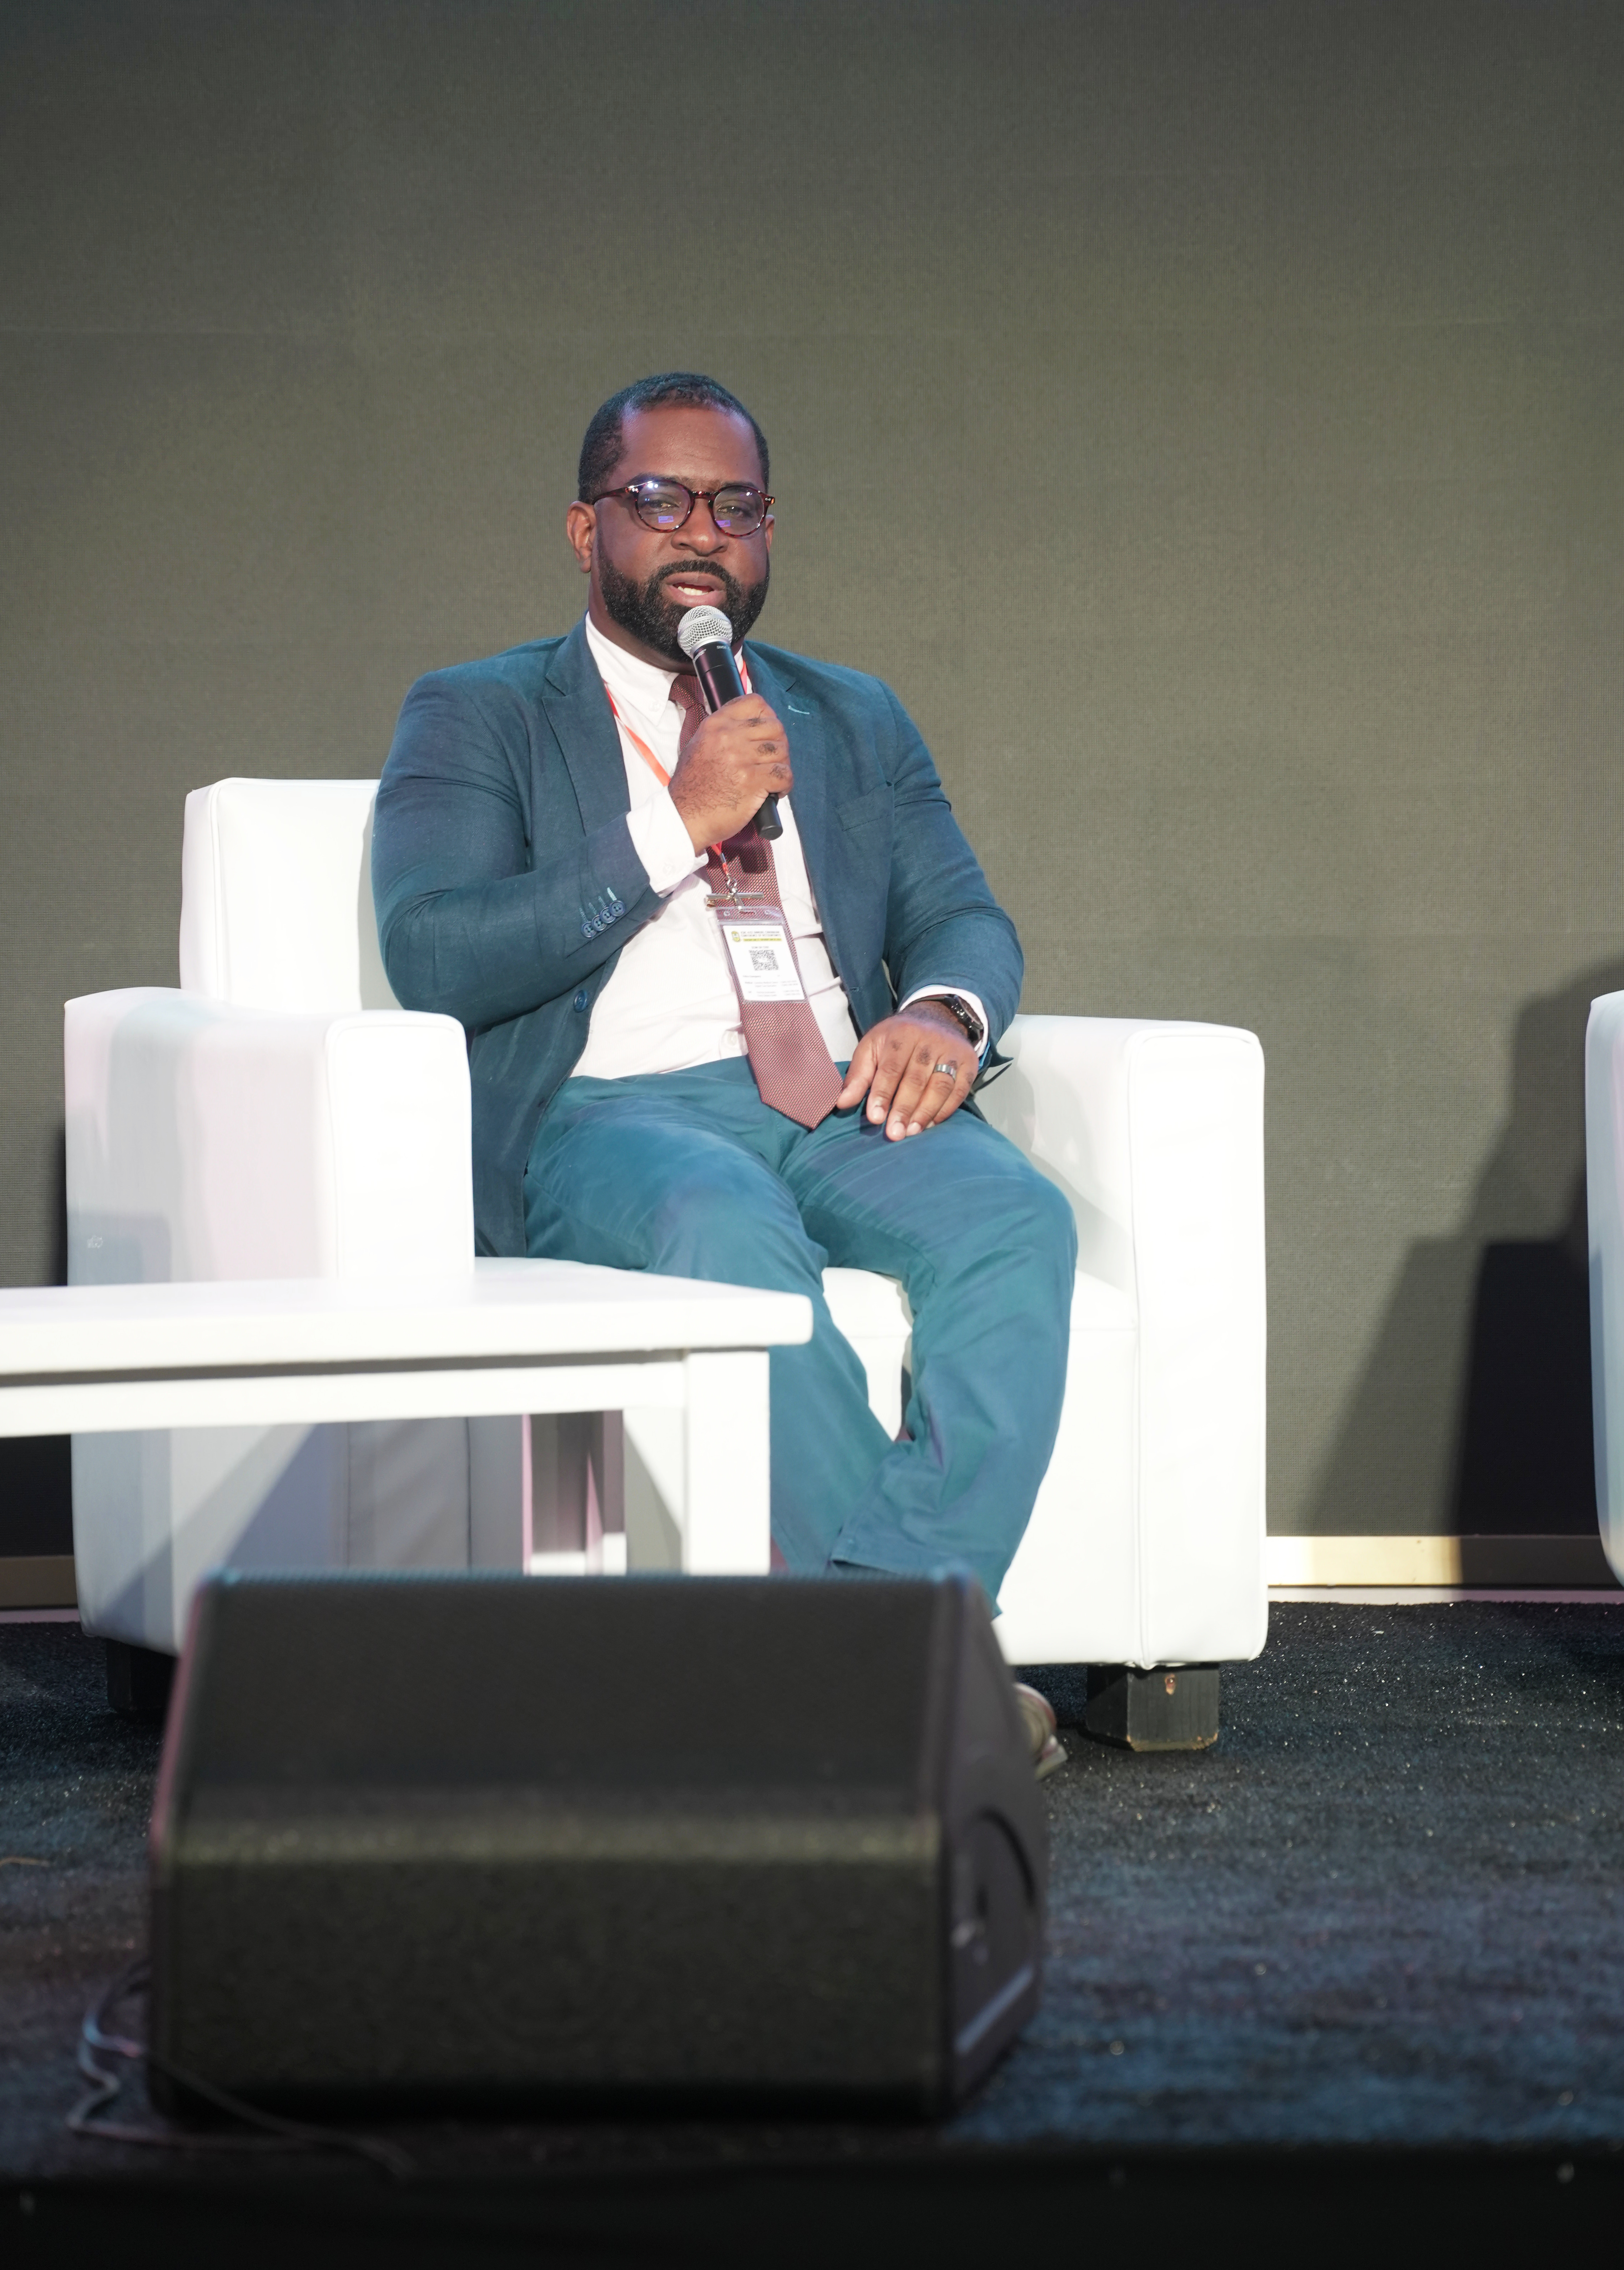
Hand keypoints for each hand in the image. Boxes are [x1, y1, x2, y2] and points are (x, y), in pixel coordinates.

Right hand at [669, 697, 792, 848]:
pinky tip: (775, 791)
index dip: (768, 716)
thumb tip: (748, 728)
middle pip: (774, 727)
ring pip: (781, 751)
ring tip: (772, 779)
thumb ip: (721, 733)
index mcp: (715, 725)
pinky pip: (783, 774)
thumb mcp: (698, 747)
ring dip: (782, 766)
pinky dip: (784, 784)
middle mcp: (728, 737)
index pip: (754, 702)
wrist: (684, 817)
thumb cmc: (692, 788)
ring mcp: (740, 758)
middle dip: (779, 744)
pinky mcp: (752, 781)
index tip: (768, 732)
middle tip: (773, 761)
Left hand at [837, 1002, 979, 1140]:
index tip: (875, 1118)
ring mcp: (952, 1050)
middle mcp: (929, 1040)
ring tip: (911, 1132)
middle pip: (916, 1079)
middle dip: (903, 1108)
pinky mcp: (969, 1061)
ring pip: (940, 1086)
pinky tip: (930, 1124)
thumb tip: (843, 1103)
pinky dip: (945, 1110)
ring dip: (925, 1112)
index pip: (892, 1068)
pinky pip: (959, 1090)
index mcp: (902, 1034)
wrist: (938, 1017)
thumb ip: (858, 1075)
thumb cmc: (898, 1039)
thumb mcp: (873, 1047)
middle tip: (894, 1133)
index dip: (882, 1094)